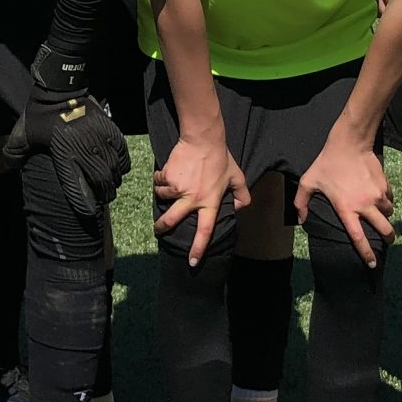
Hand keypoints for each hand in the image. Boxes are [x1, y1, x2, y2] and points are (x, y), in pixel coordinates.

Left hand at [6, 52, 129, 216]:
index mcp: (64, 153)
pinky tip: (116, 169)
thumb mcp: (22, 133)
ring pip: (114, 171)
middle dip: (102, 196)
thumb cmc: (39, 112)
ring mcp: (101, 139)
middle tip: (100, 199)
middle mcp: (85, 149)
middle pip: (101, 183)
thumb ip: (14, 152)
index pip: (78, 187)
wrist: (60, 86)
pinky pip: (123, 156)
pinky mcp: (112, 131)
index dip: (84, 204)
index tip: (88, 214)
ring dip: (112, 183)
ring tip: (107, 187)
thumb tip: (10, 167)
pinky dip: (121, 167)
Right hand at [152, 135, 248, 265]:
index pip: (204, 231)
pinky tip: (169, 172)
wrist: (203, 139)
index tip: (191, 262)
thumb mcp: (237, 177)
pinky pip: (159, 182)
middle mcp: (192, 198)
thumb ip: (243, 195)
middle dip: (162, 227)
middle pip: (171, 220)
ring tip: (173, 183)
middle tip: (158, 230)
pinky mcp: (167, 177)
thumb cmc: (220, 158)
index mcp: (210, 202)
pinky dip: (161, 178)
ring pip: (163, 197)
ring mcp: (178, 188)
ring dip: (164, 192)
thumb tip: (240, 208)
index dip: (198, 248)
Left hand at [299, 132, 392, 266]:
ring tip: (378, 214)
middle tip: (386, 240)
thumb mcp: (308, 182)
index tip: (372, 263)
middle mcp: (365, 205)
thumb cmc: (326, 163)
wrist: (349, 143)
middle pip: (384, 230)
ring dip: (385, 216)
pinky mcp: (385, 185)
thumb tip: (301, 221)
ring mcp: (377, 195)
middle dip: (387, 238)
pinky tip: (379, 197)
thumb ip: (301, 203)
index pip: (358, 238)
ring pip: (388, 213)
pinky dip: (386, 200)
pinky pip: (390, 198)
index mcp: (346, 209)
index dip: (366, 253)